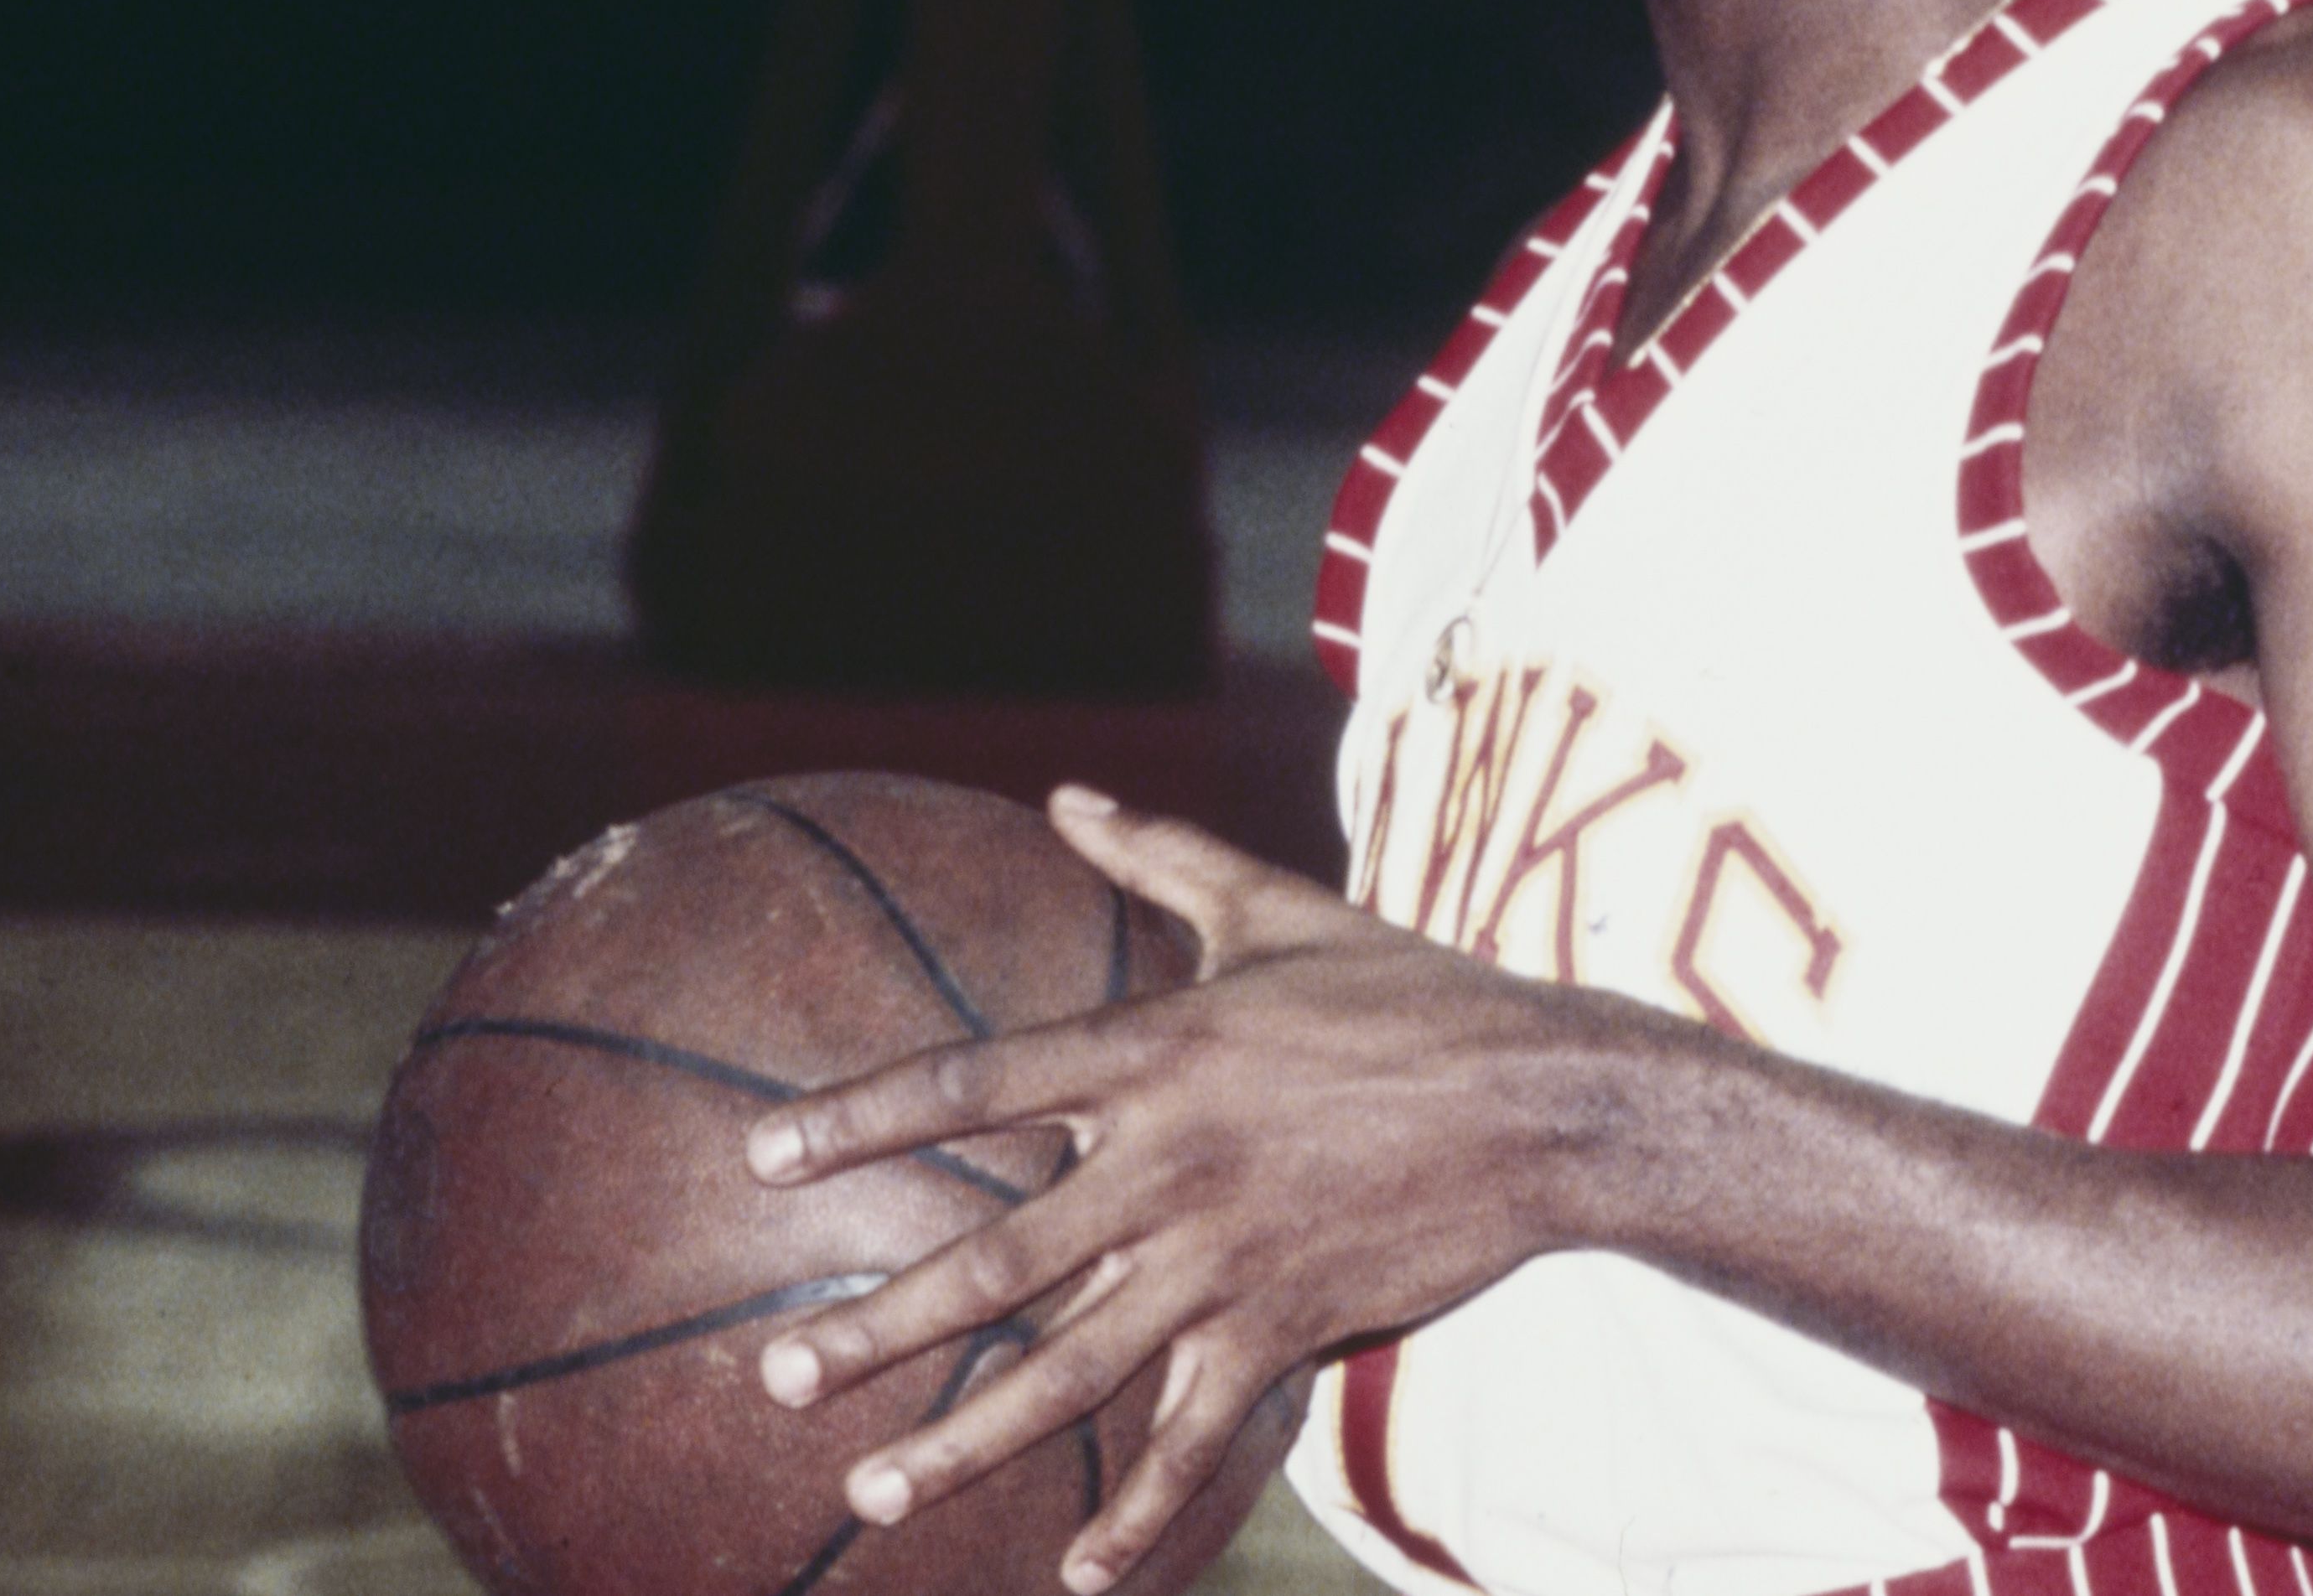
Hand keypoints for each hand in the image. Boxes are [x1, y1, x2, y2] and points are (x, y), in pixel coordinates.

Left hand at [745, 785, 1638, 1591]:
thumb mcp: (1281, 909)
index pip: (975, 1083)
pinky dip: (1137, 1514)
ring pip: (1071, 1370)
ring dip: (964, 1443)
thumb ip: (1164, 854)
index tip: (762, 1159)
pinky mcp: (1288, 1329)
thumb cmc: (1413, 992)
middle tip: (780, 1373)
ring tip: (870, 1492)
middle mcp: (1171, 1164)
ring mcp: (1227, 1259)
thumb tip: (1065, 794)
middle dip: (878, 1330)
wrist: (1549, 1101)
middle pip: (996, 1261)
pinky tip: (1076, 1575)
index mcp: (1158, 1051)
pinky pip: (1197, 1439)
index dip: (860, 1118)